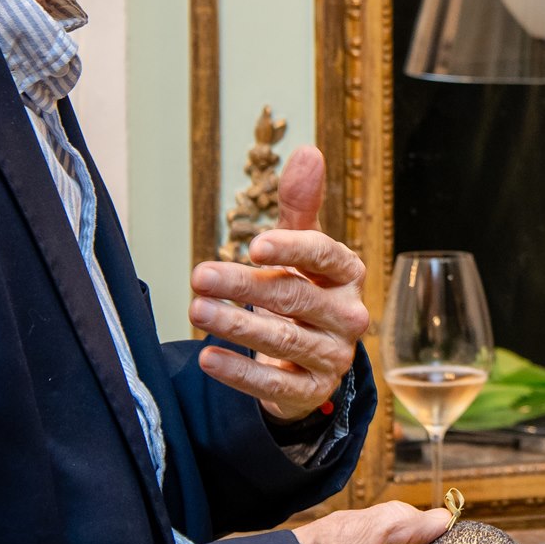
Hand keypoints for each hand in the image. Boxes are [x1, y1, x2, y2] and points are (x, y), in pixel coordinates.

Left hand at [188, 146, 370, 421]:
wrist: (309, 359)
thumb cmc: (302, 289)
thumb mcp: (299, 247)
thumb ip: (300, 204)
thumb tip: (308, 151)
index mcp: (348, 274)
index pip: (325, 256)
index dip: (291, 249)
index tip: (252, 244)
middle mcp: (348, 316)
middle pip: (296, 297)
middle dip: (244, 286)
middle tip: (199, 275)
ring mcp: (333, 357)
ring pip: (285, 339)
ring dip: (237, 325)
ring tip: (195, 310)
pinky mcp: (312, 392)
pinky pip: (275, 384)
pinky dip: (240, 373)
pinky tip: (208, 357)